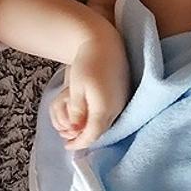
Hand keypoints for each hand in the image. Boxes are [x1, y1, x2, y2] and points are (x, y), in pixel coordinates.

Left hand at [51, 30, 129, 150]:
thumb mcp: (77, 88)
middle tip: (69, 140)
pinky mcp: (123, 95)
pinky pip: (111, 114)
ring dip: (91, 128)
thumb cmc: (87, 63)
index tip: (67, 147)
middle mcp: (117, 108)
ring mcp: (122, 102)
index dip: (79, 143)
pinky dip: (98, 119)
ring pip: (106, 123)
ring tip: (76, 129)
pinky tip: (88, 116)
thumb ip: (78, 111)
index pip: (92, 135)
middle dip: (84, 137)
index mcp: (105, 108)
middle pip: (100, 131)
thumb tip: (76, 131)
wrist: (105, 43)